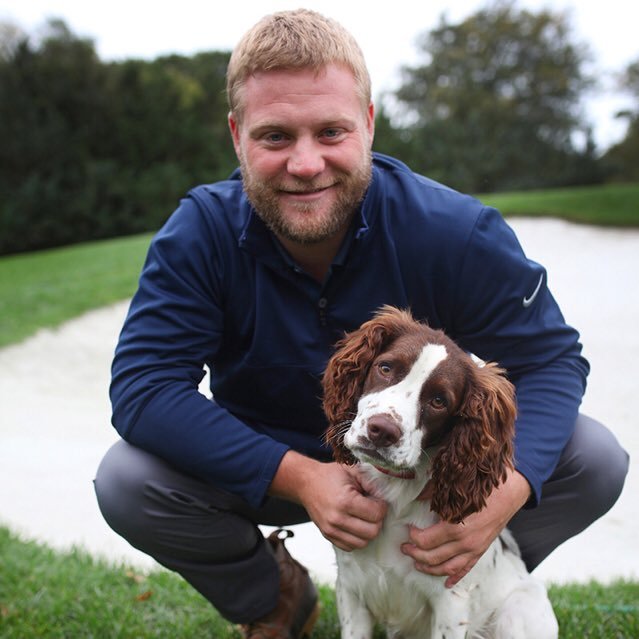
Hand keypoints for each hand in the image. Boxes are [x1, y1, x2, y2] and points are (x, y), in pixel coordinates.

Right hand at [269, 451, 386, 550]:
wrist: (306, 482)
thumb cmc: (332, 475)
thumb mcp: (353, 471)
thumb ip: (371, 482)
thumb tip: (387, 497)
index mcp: (345, 501)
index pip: (376, 514)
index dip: (382, 507)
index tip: (377, 500)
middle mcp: (337, 519)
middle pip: (372, 532)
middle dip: (377, 520)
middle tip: (372, 509)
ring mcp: (331, 530)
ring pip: (363, 543)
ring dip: (368, 531)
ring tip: (363, 517)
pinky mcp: (328, 536)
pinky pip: (351, 547)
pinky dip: (357, 538)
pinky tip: (355, 524)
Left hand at [401, 470, 530, 587]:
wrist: (511, 491)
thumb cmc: (482, 486)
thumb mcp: (454, 487)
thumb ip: (433, 493)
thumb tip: (417, 498)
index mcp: (455, 526)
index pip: (426, 540)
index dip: (413, 537)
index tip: (408, 529)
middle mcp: (465, 542)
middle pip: (433, 557)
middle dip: (415, 555)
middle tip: (404, 548)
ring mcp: (474, 549)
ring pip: (447, 568)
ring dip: (430, 569)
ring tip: (417, 565)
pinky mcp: (481, 550)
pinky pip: (466, 569)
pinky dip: (455, 578)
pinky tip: (446, 583)